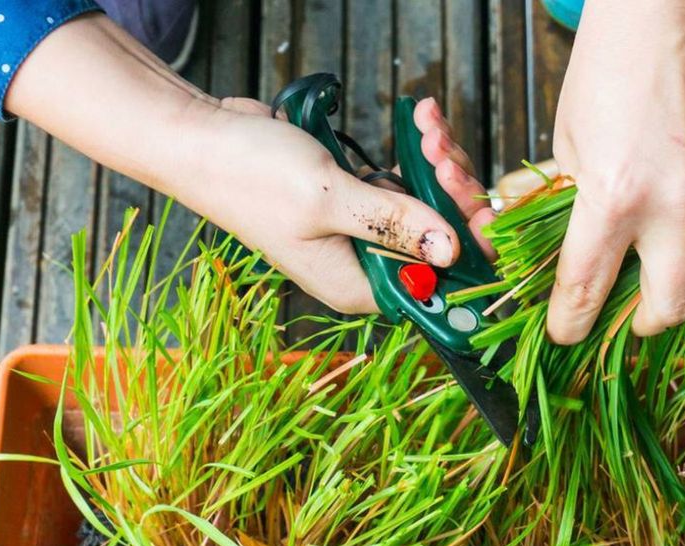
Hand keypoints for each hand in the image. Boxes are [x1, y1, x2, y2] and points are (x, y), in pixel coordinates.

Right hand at [172, 96, 495, 312]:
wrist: (202, 137)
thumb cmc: (249, 175)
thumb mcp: (329, 200)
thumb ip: (394, 224)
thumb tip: (451, 250)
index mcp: (358, 286)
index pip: (437, 284)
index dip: (469, 249)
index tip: (481, 205)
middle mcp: (364, 267)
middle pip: (440, 244)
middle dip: (453, 193)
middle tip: (441, 150)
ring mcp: (360, 233)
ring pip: (428, 207)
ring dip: (437, 163)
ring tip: (427, 125)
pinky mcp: (357, 201)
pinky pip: (405, 183)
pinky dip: (418, 153)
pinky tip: (419, 120)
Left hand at [547, 0, 684, 343]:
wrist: (674, 5)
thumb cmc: (611, 65)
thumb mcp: (570, 142)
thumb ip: (577, 206)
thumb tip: (576, 254)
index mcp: (615, 197)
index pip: (587, 291)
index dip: (570, 324)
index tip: (566, 332)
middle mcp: (677, 203)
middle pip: (668, 309)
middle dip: (643, 325)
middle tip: (630, 316)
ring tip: (665, 244)